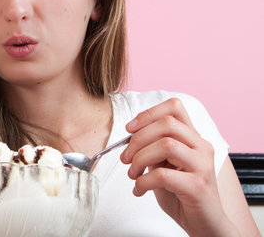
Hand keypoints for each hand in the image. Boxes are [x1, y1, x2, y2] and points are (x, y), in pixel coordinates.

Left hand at [120, 98, 237, 236]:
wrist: (205, 225)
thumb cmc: (182, 194)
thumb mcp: (164, 166)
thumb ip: (153, 150)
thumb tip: (130, 140)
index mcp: (193, 138)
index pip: (174, 107)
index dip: (148, 113)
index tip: (129, 129)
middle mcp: (201, 147)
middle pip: (167, 123)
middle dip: (138, 138)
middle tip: (126, 157)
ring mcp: (203, 166)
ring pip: (166, 145)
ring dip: (140, 158)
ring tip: (133, 173)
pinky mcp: (199, 187)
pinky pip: (164, 175)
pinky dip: (144, 181)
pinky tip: (140, 189)